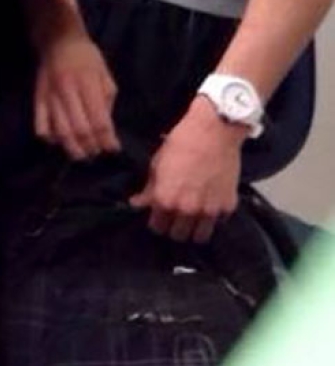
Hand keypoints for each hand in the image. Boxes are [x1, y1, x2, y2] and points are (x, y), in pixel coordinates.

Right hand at [34, 27, 118, 158]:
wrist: (57, 40)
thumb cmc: (86, 57)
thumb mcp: (105, 74)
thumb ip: (107, 101)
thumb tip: (107, 129)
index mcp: (88, 83)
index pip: (99, 120)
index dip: (108, 139)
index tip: (114, 148)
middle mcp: (68, 91)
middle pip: (80, 130)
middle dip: (92, 147)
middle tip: (97, 152)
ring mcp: (50, 97)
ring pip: (61, 132)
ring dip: (73, 148)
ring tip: (82, 153)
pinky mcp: (37, 100)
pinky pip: (41, 126)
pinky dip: (50, 139)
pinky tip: (60, 140)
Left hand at [129, 96, 245, 242]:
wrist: (214, 129)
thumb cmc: (183, 141)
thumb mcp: (158, 163)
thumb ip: (149, 189)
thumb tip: (137, 203)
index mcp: (166, 200)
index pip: (157, 227)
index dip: (157, 221)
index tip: (159, 215)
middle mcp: (187, 210)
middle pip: (178, 236)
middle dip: (174, 227)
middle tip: (176, 215)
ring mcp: (209, 210)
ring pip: (199, 236)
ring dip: (194, 228)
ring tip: (193, 215)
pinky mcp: (228, 206)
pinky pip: (218, 222)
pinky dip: (214, 217)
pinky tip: (209, 203)